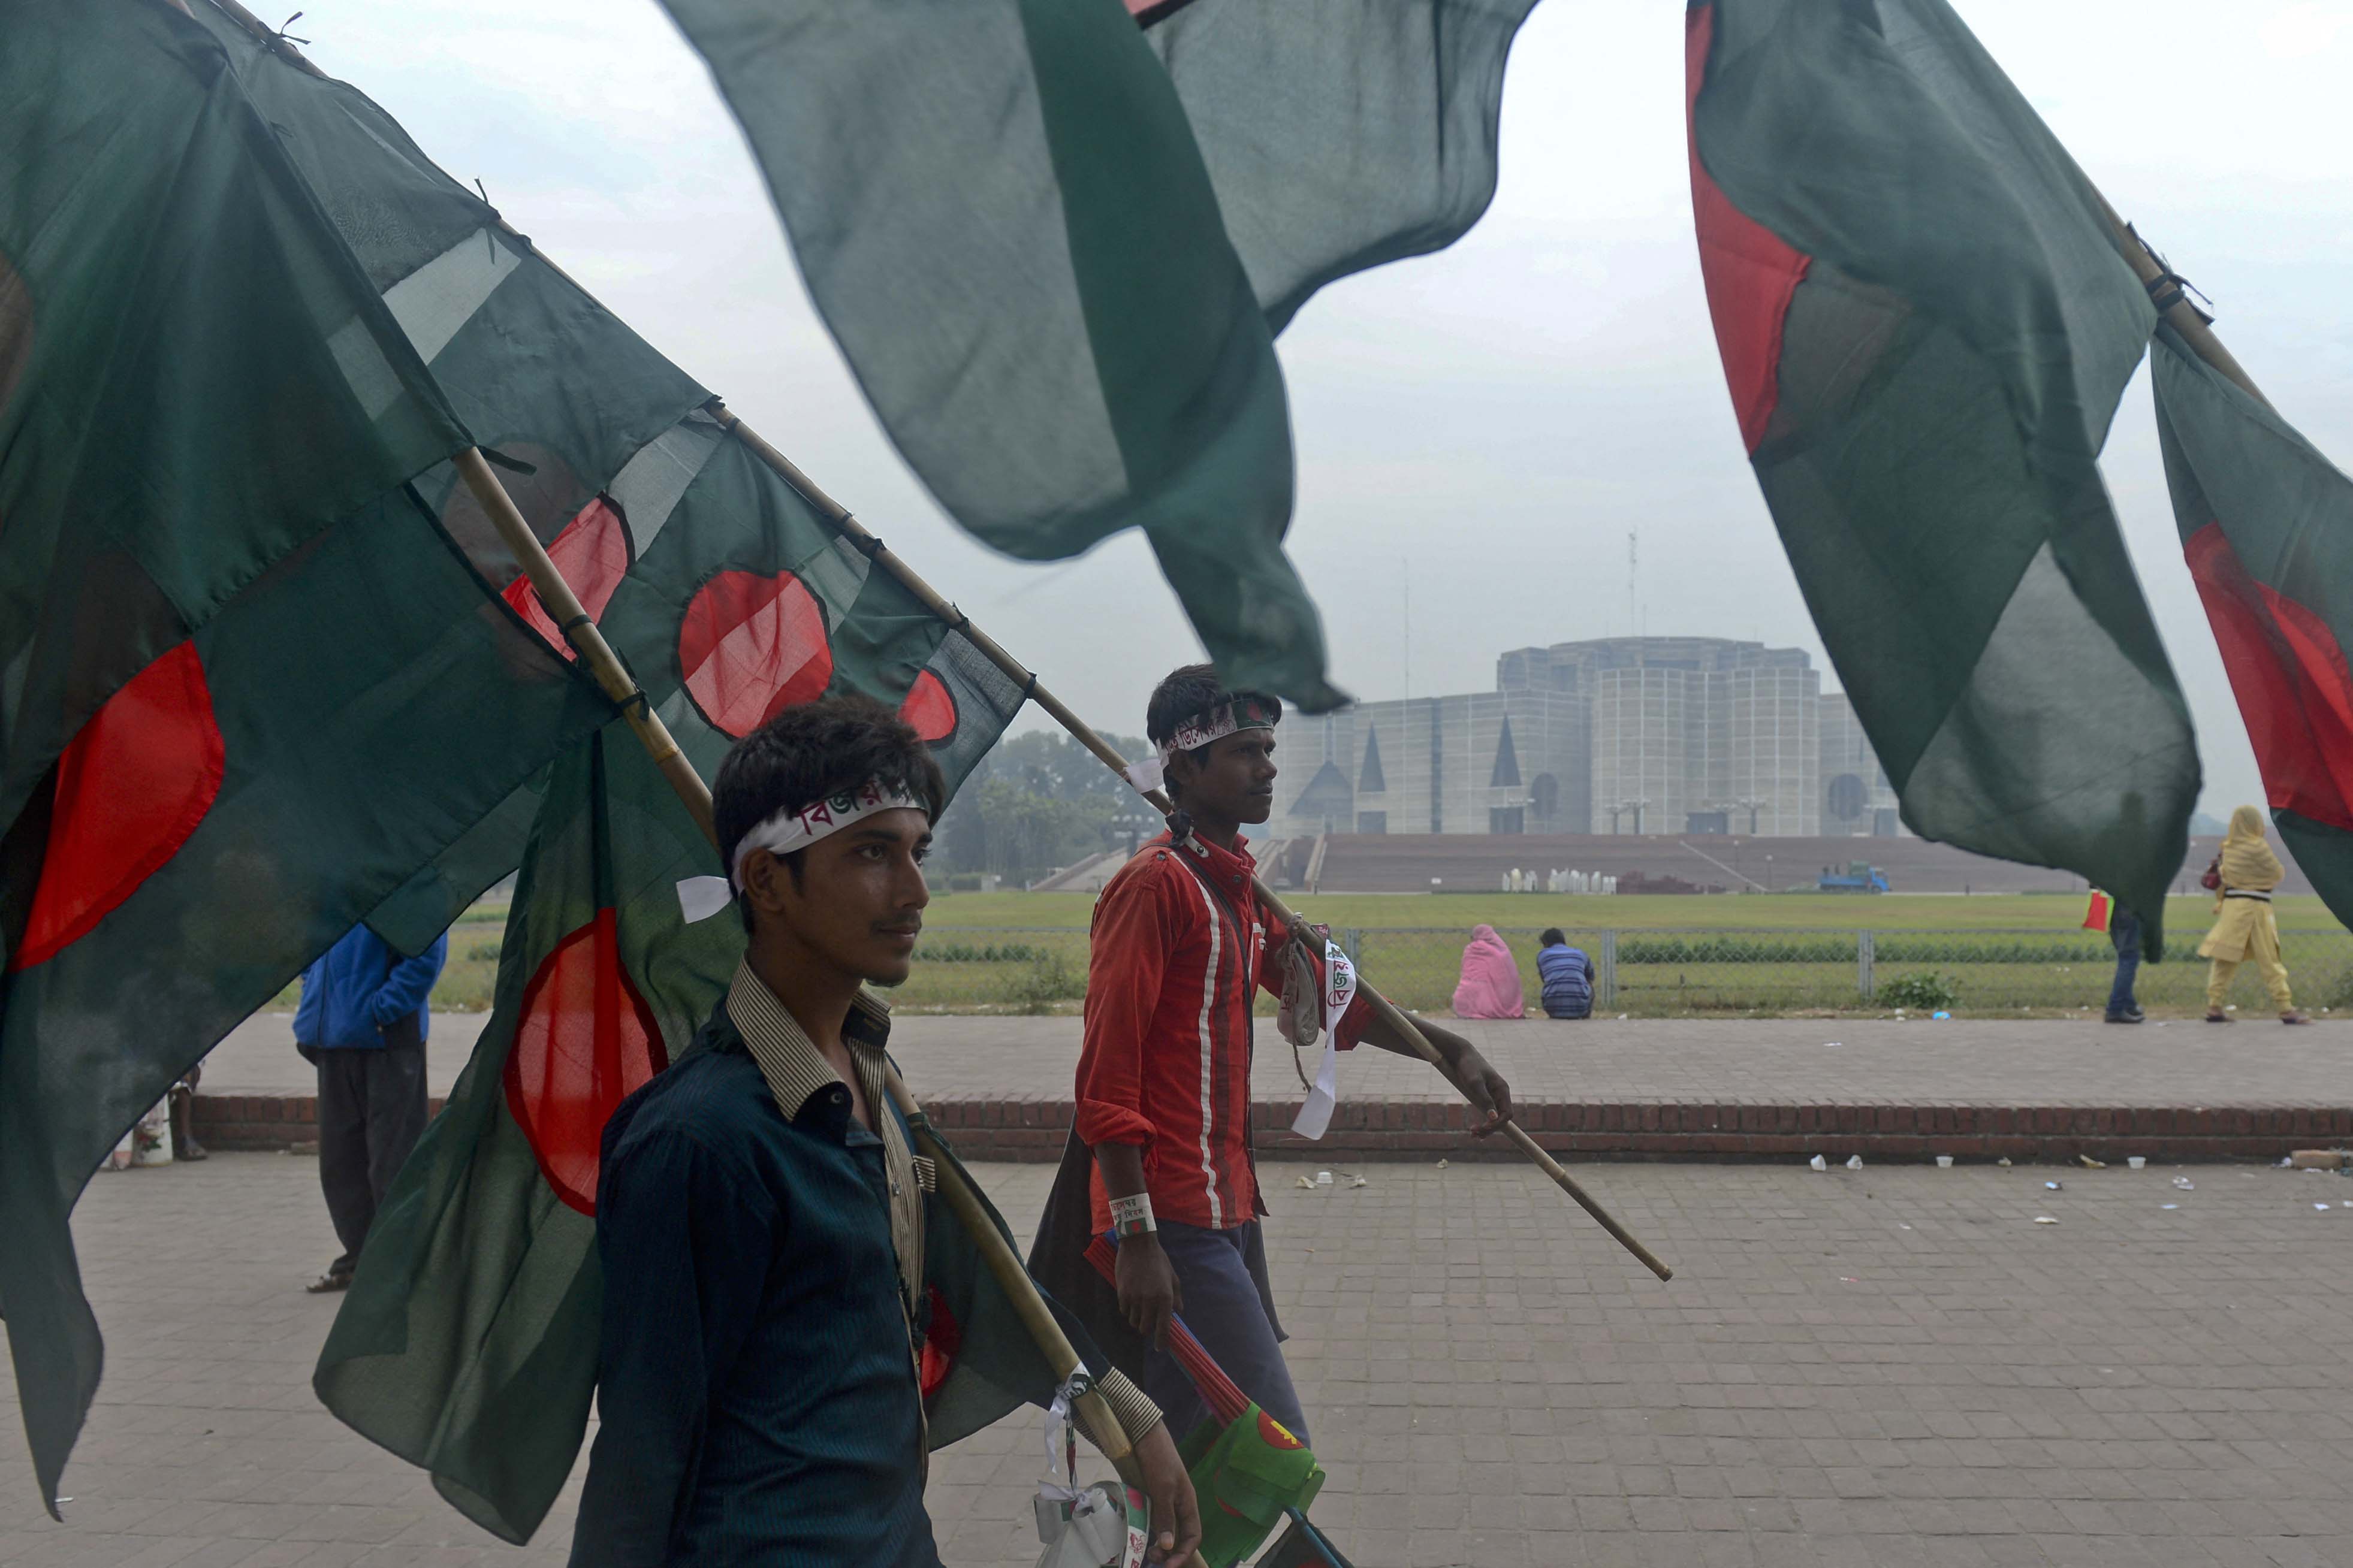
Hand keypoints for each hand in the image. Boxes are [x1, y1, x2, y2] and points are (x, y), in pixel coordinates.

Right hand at [1115, 1233, 1180, 1348]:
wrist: (1138, 1244)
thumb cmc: (1158, 1260)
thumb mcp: (1172, 1277)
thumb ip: (1176, 1297)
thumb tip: (1178, 1313)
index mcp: (1165, 1298)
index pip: (1163, 1328)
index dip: (1161, 1342)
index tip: (1160, 1348)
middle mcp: (1150, 1301)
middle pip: (1145, 1329)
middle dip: (1147, 1329)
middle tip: (1149, 1321)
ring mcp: (1134, 1298)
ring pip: (1133, 1321)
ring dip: (1137, 1319)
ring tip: (1141, 1307)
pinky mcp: (1121, 1293)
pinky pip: (1124, 1311)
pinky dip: (1128, 1310)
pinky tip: (1132, 1298)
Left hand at [1129, 1420, 1201, 1565]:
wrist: (1142, 1434)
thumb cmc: (1158, 1459)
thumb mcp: (1163, 1489)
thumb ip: (1165, 1517)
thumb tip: (1168, 1547)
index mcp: (1188, 1503)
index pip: (1193, 1536)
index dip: (1184, 1554)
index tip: (1168, 1567)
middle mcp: (1177, 1505)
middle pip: (1178, 1537)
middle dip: (1168, 1552)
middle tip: (1151, 1559)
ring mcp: (1163, 1501)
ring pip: (1164, 1530)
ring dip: (1156, 1544)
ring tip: (1144, 1550)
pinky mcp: (1149, 1496)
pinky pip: (1151, 1520)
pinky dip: (1146, 1530)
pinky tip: (1137, 1534)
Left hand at [1449, 1046, 1513, 1136]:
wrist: (1460, 1054)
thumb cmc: (1468, 1066)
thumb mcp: (1474, 1083)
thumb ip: (1484, 1099)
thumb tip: (1493, 1118)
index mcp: (1502, 1089)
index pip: (1507, 1114)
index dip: (1497, 1124)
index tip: (1483, 1128)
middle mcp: (1500, 1093)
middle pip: (1501, 1118)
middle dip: (1489, 1128)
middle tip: (1473, 1134)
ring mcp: (1493, 1095)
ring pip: (1494, 1118)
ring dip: (1486, 1128)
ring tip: (1472, 1135)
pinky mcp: (1484, 1096)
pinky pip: (1487, 1113)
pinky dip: (1482, 1122)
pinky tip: (1474, 1129)